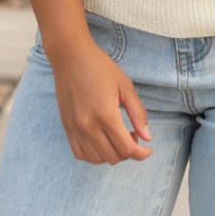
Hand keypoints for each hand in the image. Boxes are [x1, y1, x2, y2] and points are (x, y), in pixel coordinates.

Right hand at [48, 38, 153, 162]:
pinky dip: (94, 155)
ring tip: (118, 137)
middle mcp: (88, 125)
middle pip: (113, 156)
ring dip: (112, 154)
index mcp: (105, 114)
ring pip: (97, 159)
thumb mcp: (125, 86)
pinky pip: (80, 153)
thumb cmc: (99, 67)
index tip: (148, 149)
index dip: (141, 153)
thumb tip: (148, 137)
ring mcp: (75, 128)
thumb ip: (138, 113)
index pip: (126, 148)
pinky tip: (102, 143)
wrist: (70, 56)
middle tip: (134, 135)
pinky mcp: (66, 127)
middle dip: (129, 152)